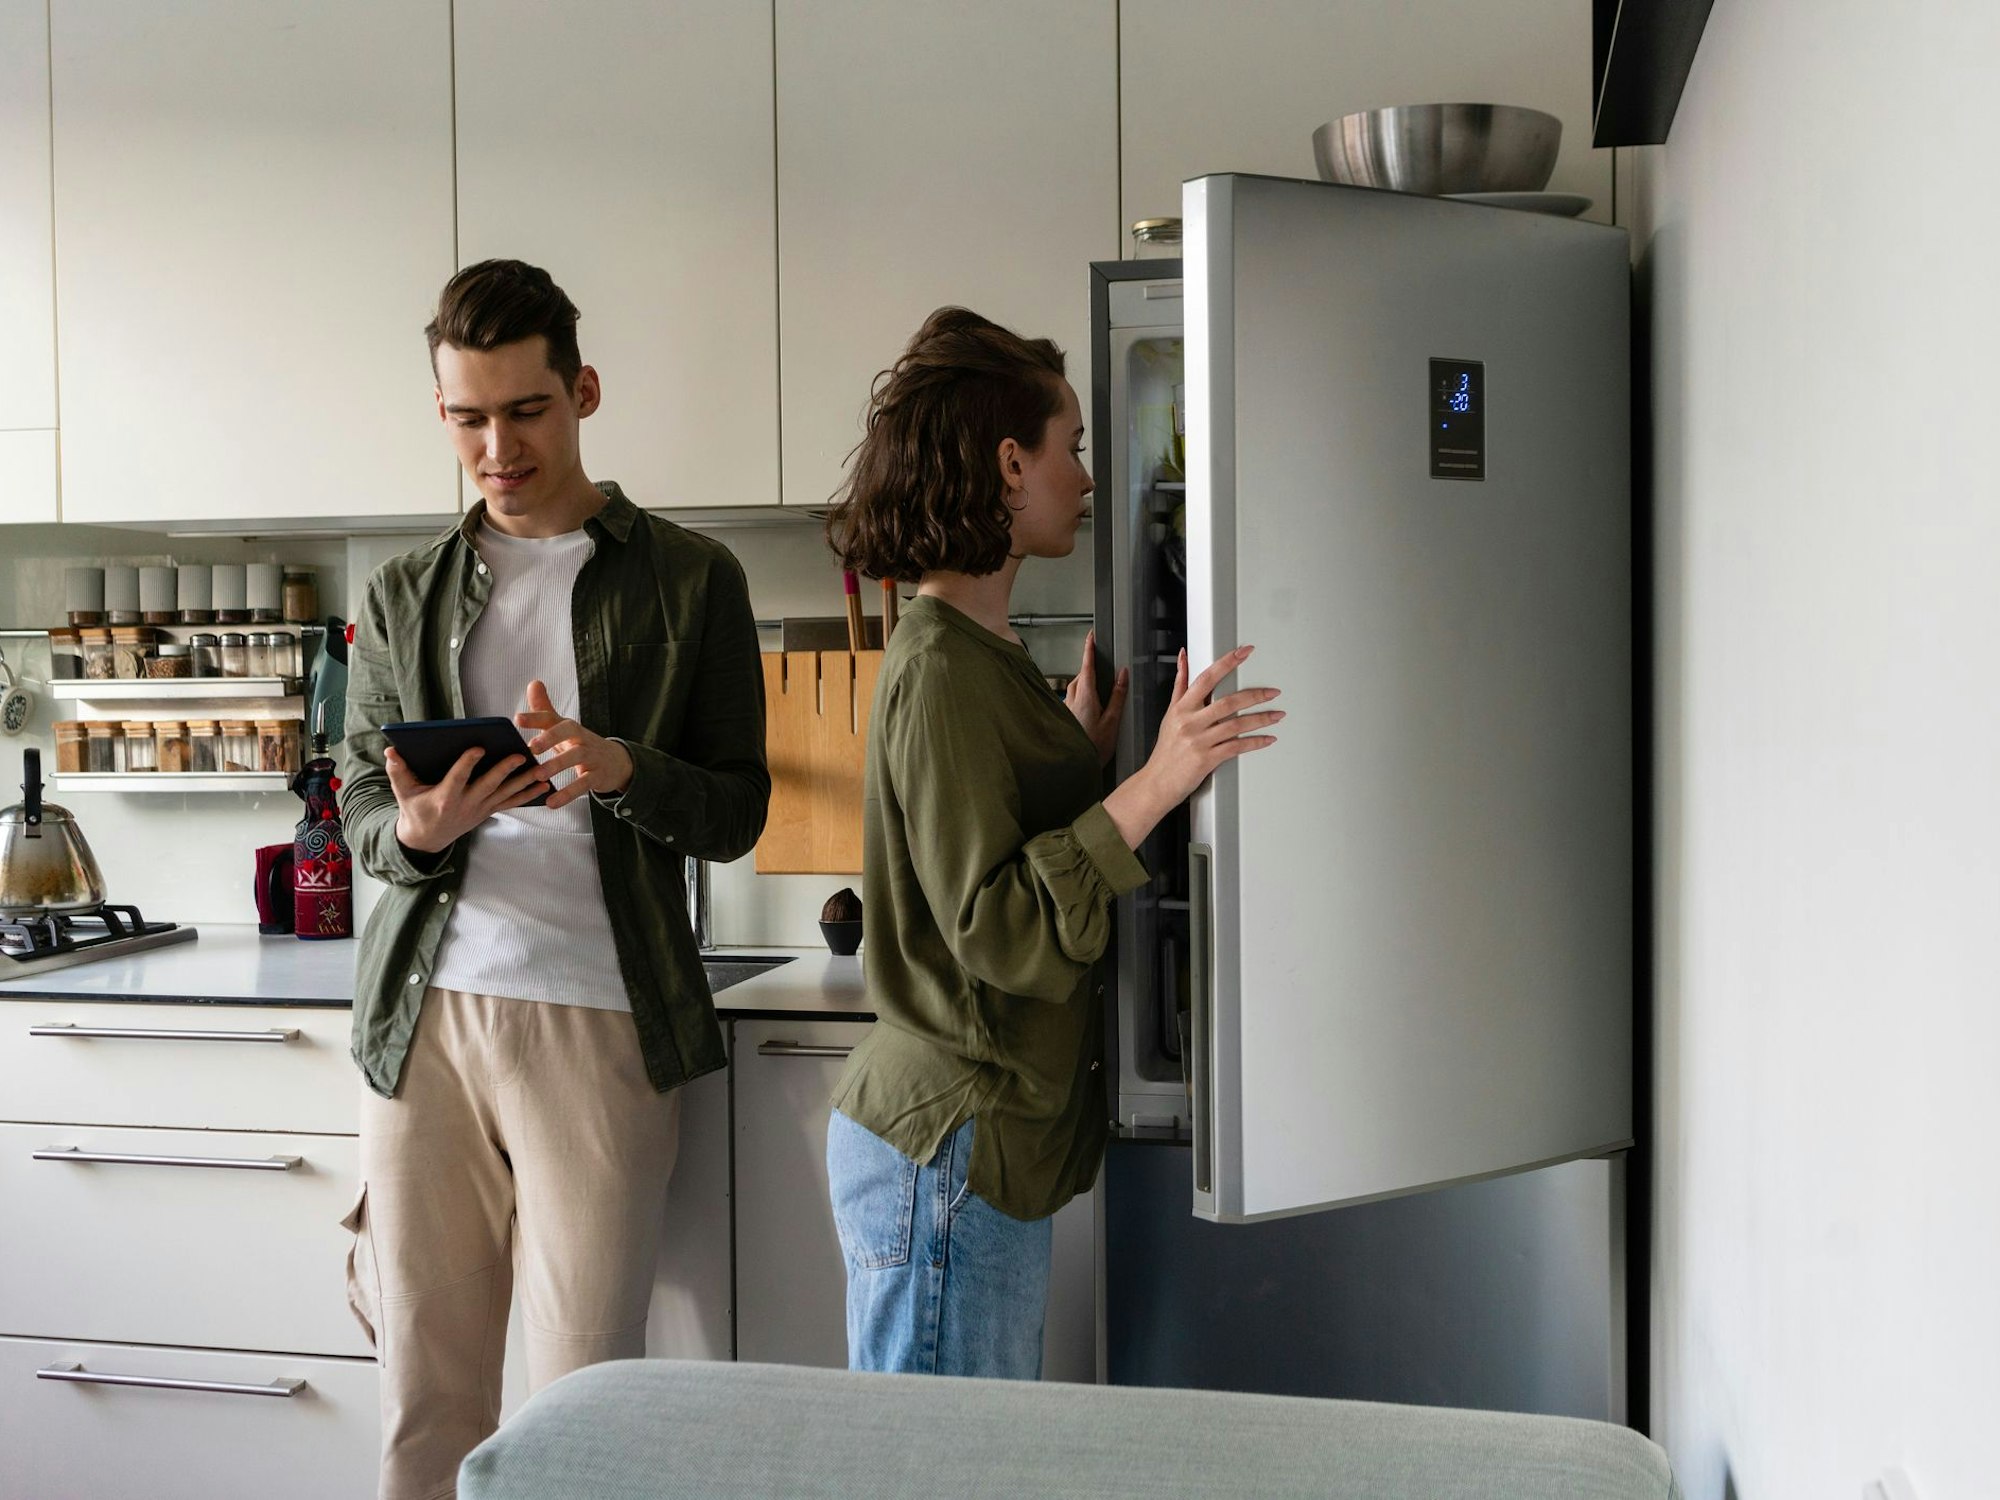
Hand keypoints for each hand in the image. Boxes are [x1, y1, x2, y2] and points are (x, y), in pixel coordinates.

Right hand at [386, 745, 543, 854]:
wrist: (426, 839)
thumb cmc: (415, 810)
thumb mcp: (403, 791)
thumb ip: (398, 771)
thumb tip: (390, 751)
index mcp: (445, 798)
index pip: (458, 778)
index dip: (468, 763)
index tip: (478, 747)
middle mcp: (465, 804)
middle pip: (488, 785)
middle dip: (505, 770)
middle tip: (520, 754)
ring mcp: (479, 809)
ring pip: (505, 794)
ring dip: (525, 782)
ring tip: (542, 770)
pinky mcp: (488, 811)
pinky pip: (511, 802)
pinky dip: (528, 795)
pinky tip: (544, 785)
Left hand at [515, 679, 633, 811]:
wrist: (616, 762)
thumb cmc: (581, 744)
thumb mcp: (563, 727)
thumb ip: (545, 709)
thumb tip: (533, 682)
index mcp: (568, 727)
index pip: (551, 718)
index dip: (535, 717)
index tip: (517, 719)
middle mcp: (580, 738)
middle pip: (567, 732)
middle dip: (549, 738)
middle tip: (531, 747)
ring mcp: (591, 756)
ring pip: (576, 757)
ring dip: (557, 765)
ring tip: (539, 775)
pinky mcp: (597, 776)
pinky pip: (583, 784)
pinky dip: (568, 794)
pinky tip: (551, 803)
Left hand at [1064, 630, 1128, 766]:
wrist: (1074, 767)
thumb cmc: (1093, 748)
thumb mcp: (1112, 721)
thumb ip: (1117, 696)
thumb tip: (1122, 675)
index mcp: (1085, 696)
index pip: (1086, 665)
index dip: (1089, 649)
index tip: (1091, 636)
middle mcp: (1071, 699)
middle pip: (1080, 676)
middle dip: (1089, 670)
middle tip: (1101, 669)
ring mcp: (1065, 708)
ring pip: (1074, 688)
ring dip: (1084, 685)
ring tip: (1097, 692)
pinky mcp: (1062, 717)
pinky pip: (1071, 700)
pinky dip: (1080, 698)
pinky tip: (1088, 710)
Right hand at [1103, 645, 1281, 849]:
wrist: (1157, 782)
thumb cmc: (1165, 750)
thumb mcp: (1170, 713)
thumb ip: (1181, 684)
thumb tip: (1184, 656)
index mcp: (1182, 707)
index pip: (1207, 678)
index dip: (1228, 662)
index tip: (1244, 652)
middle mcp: (1190, 721)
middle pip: (1228, 702)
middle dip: (1255, 695)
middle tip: (1273, 692)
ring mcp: (1198, 741)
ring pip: (1236, 725)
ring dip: (1261, 719)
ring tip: (1277, 715)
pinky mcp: (1206, 759)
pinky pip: (1236, 747)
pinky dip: (1255, 742)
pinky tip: (1267, 738)